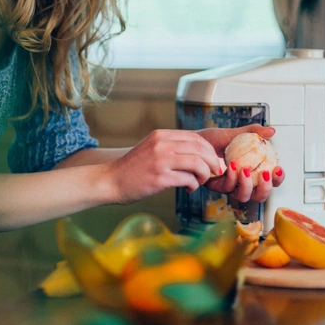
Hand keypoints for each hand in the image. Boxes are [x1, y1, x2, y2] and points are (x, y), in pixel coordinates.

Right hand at [106, 129, 222, 203]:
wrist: (111, 181)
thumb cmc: (133, 168)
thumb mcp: (151, 148)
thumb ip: (170, 146)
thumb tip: (198, 153)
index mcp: (161, 135)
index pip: (195, 137)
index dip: (208, 150)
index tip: (212, 161)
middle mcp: (161, 144)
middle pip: (200, 149)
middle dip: (212, 162)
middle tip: (213, 172)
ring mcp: (160, 161)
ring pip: (198, 163)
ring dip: (204, 174)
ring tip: (199, 181)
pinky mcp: (160, 178)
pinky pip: (188, 179)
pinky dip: (193, 185)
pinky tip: (188, 188)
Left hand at [197, 124, 284, 202]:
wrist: (193, 140)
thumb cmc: (212, 139)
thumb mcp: (234, 134)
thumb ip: (252, 132)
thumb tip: (271, 131)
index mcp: (250, 170)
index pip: (270, 181)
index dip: (277, 179)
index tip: (278, 169)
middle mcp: (241, 181)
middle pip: (260, 196)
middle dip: (265, 188)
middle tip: (265, 174)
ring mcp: (228, 185)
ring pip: (243, 197)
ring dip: (248, 186)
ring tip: (245, 170)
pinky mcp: (215, 186)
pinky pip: (227, 188)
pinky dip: (232, 178)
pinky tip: (233, 165)